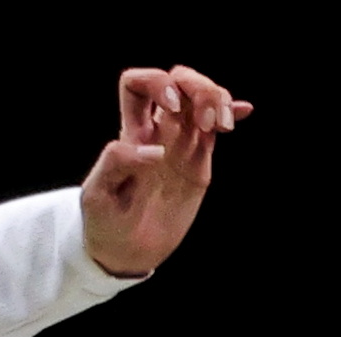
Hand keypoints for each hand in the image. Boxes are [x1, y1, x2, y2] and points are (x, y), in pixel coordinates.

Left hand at [80, 63, 249, 277]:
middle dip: (197, 86)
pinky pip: (215, 126)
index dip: (156, 82)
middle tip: (205, 121)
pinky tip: (243, 112)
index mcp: (129, 133)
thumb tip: (156, 150)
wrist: (125, 251)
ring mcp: (179, 143)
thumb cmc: (104, 223)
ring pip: (200, 98)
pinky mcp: (198, 160)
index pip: (136, 84)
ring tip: (222, 127)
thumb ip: (117, 164)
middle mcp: (156, 131)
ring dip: (217, 98)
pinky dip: (231, 111)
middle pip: (177, 81)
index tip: (171, 107)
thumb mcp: (97, 196)